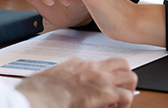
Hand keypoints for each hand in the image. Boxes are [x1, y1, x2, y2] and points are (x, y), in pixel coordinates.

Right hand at [15, 57, 136, 107]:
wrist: (37, 97)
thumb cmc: (38, 91)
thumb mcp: (53, 80)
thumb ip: (65, 80)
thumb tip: (65, 89)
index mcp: (77, 64)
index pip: (101, 65)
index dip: (106, 79)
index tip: (101, 91)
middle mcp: (91, 67)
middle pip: (121, 64)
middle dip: (124, 79)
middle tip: (118, 94)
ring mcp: (99, 78)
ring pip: (130, 75)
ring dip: (128, 89)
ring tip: (119, 102)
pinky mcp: (103, 92)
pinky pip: (126, 96)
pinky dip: (125, 104)